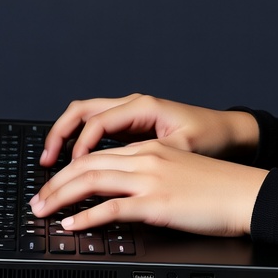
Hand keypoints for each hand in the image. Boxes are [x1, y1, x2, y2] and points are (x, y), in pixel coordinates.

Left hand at [30, 140, 267, 236]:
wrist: (245, 193)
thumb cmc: (217, 187)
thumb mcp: (178, 170)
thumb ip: (150, 175)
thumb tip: (122, 196)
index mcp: (150, 148)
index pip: (98, 153)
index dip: (69, 169)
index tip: (53, 185)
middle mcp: (146, 158)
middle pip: (88, 164)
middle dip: (56, 183)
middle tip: (37, 200)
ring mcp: (151, 178)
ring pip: (93, 180)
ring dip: (61, 197)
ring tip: (43, 211)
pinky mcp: (157, 201)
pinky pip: (112, 207)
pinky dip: (87, 216)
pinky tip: (73, 224)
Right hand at [40, 94, 258, 166]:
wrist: (231, 133)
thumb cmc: (212, 137)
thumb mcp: (183, 149)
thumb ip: (153, 158)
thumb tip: (125, 172)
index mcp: (143, 106)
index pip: (98, 121)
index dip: (80, 146)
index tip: (73, 169)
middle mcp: (134, 105)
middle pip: (83, 111)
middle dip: (60, 134)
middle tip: (46, 162)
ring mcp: (132, 113)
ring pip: (87, 117)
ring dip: (67, 136)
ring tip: (52, 162)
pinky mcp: (133, 126)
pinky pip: (98, 129)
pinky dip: (82, 141)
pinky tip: (75, 163)